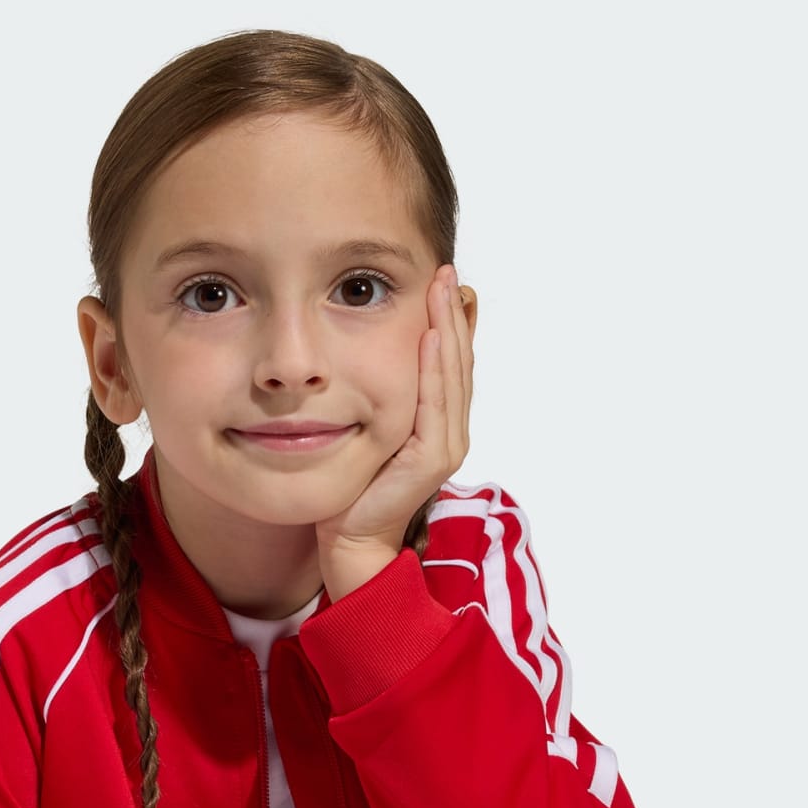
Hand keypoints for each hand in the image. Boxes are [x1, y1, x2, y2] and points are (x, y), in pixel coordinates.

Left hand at [313, 262, 474, 572]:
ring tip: (442, 287)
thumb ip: (380, 397)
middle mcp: (450, 431)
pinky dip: (435, 368)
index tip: (440, 278)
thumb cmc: (354, 488)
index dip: (449, 318)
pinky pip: (436, 404)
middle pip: (458, 360)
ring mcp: (446, 446)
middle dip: (452, 312)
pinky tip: (431, 336)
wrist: (350, 539)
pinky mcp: (432, 459)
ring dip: (449, 328)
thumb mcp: (370, 429)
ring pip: (453, 375)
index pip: (450, 361)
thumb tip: (366, 354)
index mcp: (439, 423)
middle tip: (444, 268)